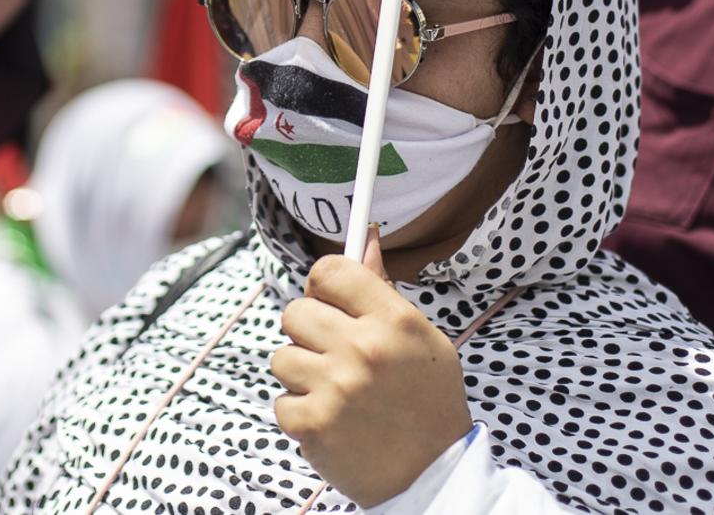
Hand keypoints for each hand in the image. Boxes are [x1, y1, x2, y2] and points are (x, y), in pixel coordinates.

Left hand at [271, 229, 472, 507]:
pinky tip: (331, 419)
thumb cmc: (427, 401)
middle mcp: (362, 348)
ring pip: (281, 357)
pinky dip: (300, 413)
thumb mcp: (420, 338)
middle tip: (334, 355)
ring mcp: (335, 387)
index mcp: (392, 320)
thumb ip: (381, 289)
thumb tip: (364, 236)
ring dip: (301, 375)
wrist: (433, 476)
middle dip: (308, 333)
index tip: (328, 302)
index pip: (329, 271)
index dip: (322, 285)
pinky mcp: (313, 425)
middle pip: (295, 312)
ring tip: (335, 392)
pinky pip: (281, 401)